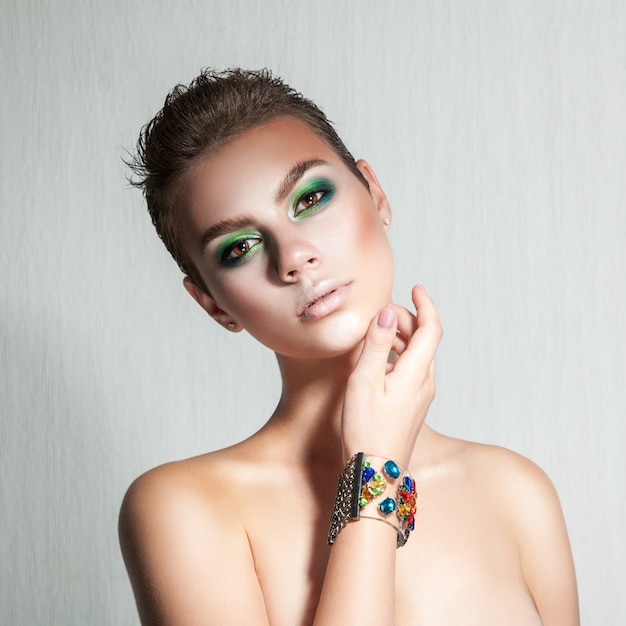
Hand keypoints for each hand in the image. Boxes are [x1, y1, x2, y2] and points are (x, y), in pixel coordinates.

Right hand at [341, 285, 441, 466]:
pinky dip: (399, 354)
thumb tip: (389, 313)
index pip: (432, 329)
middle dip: (408, 320)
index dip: (426, 305)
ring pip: (418, 355)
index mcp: (417, 373)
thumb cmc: (366, 429)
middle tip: (381, 314)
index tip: (416, 288)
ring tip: (379, 332)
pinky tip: (380, 360)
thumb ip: (377, 344)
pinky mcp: (413, 405)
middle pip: (425, 340)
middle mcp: (425, 382)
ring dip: (403, 337)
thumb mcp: (365, 380)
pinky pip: (411, 370)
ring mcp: (421, 395)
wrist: (375, 470)